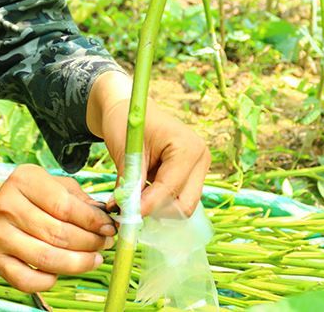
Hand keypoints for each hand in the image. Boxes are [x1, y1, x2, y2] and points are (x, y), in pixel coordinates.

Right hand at [0, 164, 115, 292]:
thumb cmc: (34, 197)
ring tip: (95, 259)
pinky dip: (49, 281)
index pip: (64, 206)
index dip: (92, 221)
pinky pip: (27, 280)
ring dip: (78, 263)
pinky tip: (61, 272)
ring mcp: (0, 234)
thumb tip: (106, 220)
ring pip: (46, 258)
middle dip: (90, 242)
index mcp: (24, 180)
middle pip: (58, 233)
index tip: (110, 228)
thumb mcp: (56, 186)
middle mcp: (7, 206)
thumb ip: (81, 200)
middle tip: (105, 244)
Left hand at [87, 72, 210, 216]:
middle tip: (128, 208)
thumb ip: (130, 182)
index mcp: (187, 147)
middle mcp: (200, 158)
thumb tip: (126, 212)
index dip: (146, 205)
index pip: (169, 188)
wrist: (131, 111)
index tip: (123, 213)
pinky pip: (178, 199)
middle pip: (184, 205)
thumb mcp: (125, 151)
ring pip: (182, 206)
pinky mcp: (193, 176)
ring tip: (132, 196)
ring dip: (157, 208)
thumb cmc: (126, 123)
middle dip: (156, 210)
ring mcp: (200, 168)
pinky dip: (159, 203)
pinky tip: (141, 192)